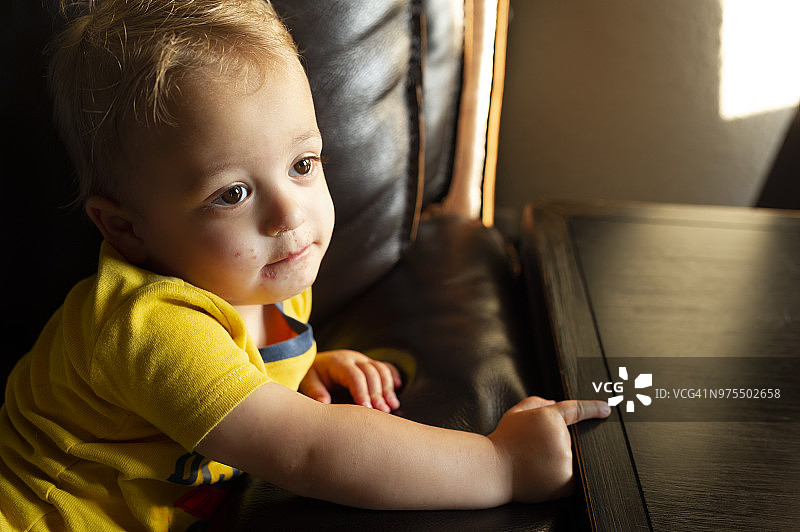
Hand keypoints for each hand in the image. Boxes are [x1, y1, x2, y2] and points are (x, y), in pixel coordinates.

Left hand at [300, 349, 401, 412]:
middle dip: (378, 393)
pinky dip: (393, 376)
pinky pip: (385, 367)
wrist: (316, 363)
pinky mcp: (370, 364)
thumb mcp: (308, 381)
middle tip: (383, 411)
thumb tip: (324, 403)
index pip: (354, 376)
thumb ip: (315, 392)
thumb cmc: (313, 375)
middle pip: (372, 373)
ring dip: (388, 387)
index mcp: (338, 362)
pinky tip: (398, 387)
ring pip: (381, 369)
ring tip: (393, 405)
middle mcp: (354, 359)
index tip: (367, 409)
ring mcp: (364, 360)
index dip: (362, 392)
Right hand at [488, 397, 609, 502]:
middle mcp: (561, 439)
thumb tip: (552, 404)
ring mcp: (565, 461)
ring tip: (532, 462)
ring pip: (568, 459)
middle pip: (568, 439)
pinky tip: (539, 473)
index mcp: (550, 418)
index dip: (593, 408)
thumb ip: (535, 403)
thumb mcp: (515, 414)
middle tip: (533, 448)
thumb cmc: (503, 441)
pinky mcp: (565, 482)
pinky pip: (569, 478)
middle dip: (555, 442)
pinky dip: (557, 476)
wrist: (493, 470)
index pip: (577, 410)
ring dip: (555, 460)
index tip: (606, 409)